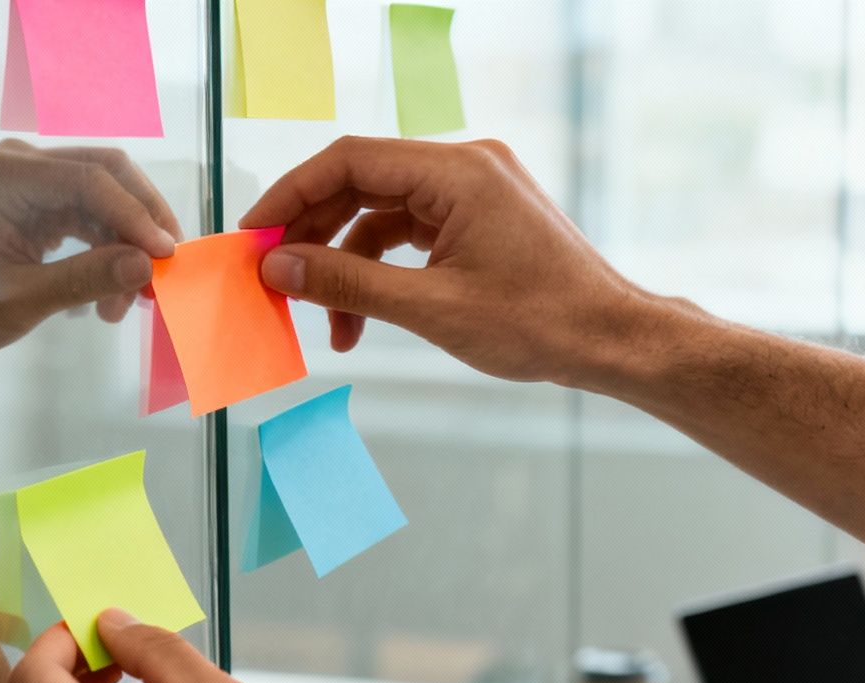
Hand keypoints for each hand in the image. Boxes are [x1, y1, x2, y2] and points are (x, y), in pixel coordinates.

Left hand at [0, 140, 183, 367]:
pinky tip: (115, 290)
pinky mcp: (43, 199)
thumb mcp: (21, 301)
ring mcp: (34, 178)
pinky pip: (93, 213)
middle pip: (108, 174)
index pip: (92, 180)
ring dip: (129, 243)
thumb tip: (144, 267)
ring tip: (134, 299)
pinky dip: (112, 248)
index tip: (166, 257)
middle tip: (165, 272)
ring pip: (107, 195)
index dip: (136, 216)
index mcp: (8, 176)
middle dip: (143, 222)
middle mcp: (23, 164)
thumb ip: (84, 280)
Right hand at [240, 136, 706, 392]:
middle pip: (362, 182)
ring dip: (346, 263)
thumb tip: (279, 266)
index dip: (292, 195)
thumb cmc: (540, 323)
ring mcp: (475, 190)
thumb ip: (348, 282)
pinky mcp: (479, 217)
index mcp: (458, 171)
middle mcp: (466, 166)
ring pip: (382, 212)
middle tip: (275, 278)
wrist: (611, 340)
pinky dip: (380, 269)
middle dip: (314, 233)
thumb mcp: (430, 309)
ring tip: (325, 322)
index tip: (254, 234)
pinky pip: (410, 230)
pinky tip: (362, 317)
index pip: (349, 160)